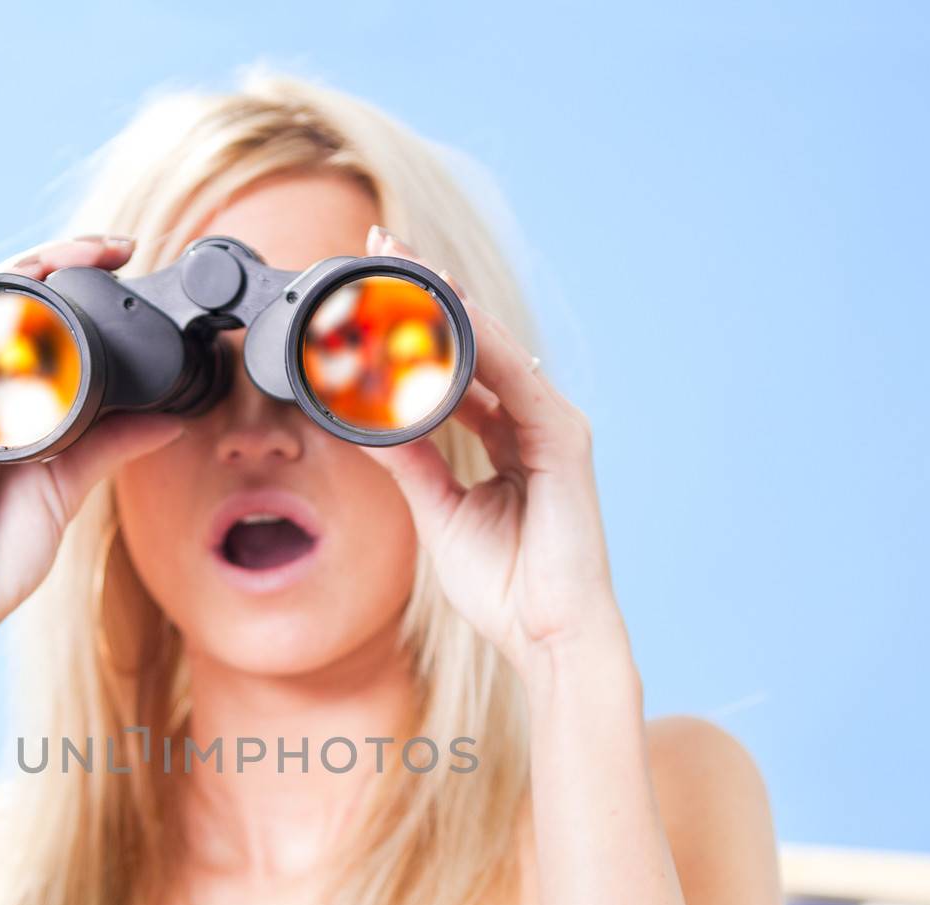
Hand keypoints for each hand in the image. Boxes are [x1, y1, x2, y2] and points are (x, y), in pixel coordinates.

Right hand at [0, 233, 185, 665]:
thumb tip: (170, 418)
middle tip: (119, 246)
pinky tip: (32, 301)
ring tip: (84, 254)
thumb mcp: (68, 486)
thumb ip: (112, 446)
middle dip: (61, 257)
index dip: (75, 277)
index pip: (33, 316)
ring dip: (33, 271)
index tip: (128, 260)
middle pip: (8, 296)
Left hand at [360, 226, 627, 680]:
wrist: (547, 635)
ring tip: (400, 259)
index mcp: (504, 437)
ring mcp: (550, 424)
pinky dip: (477, 344)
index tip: (368, 288)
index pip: (454, 366)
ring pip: (491, 344)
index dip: (414, 326)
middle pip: (472, 339)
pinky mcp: (562, 438)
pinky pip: (513, 378)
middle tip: (378, 243)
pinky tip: (444, 312)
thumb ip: (410, 463)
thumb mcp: (439, 513)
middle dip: (426, 291)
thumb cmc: (504, 586)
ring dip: (446, 300)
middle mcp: (530, 420)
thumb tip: (366, 424)